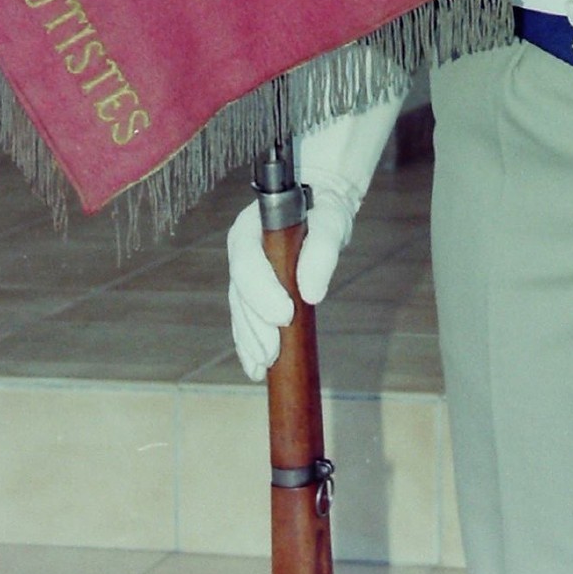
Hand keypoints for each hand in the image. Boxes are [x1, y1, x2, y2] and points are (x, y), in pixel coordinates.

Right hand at [226, 91, 405, 380]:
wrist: (319, 203)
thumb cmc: (325, 209)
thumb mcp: (332, 221)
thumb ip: (322, 251)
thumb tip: (312, 293)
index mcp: (251, 228)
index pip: (248, 262)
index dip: (262, 292)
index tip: (284, 316)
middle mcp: (242, 251)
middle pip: (240, 293)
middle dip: (254, 326)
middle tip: (272, 354)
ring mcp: (245, 272)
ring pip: (241, 310)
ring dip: (249, 340)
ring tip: (262, 367)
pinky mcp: (254, 291)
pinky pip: (247, 319)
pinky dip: (250, 344)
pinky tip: (256, 369)